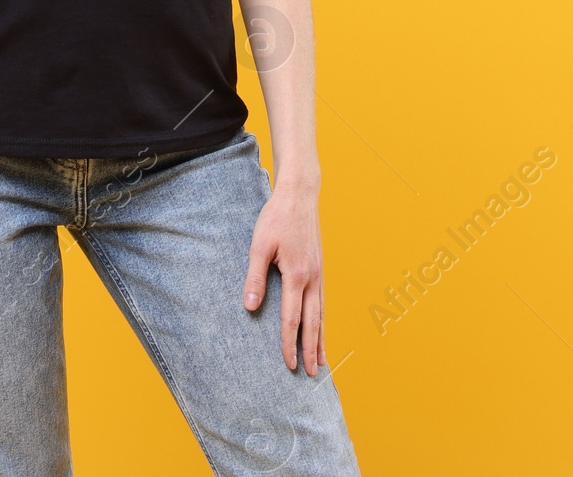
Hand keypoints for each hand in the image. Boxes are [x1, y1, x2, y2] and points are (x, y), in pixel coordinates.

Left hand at [242, 184, 326, 375]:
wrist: (300, 195)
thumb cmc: (276, 218)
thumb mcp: (259, 245)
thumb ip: (255, 277)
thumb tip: (249, 307)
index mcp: (296, 275)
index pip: (291, 319)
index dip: (289, 343)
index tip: (288, 364)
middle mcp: (312, 279)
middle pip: (312, 323)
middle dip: (311, 350)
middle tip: (310, 375)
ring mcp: (319, 274)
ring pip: (321, 315)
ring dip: (321, 340)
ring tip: (321, 362)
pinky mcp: (319, 269)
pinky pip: (322, 302)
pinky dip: (322, 321)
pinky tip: (321, 329)